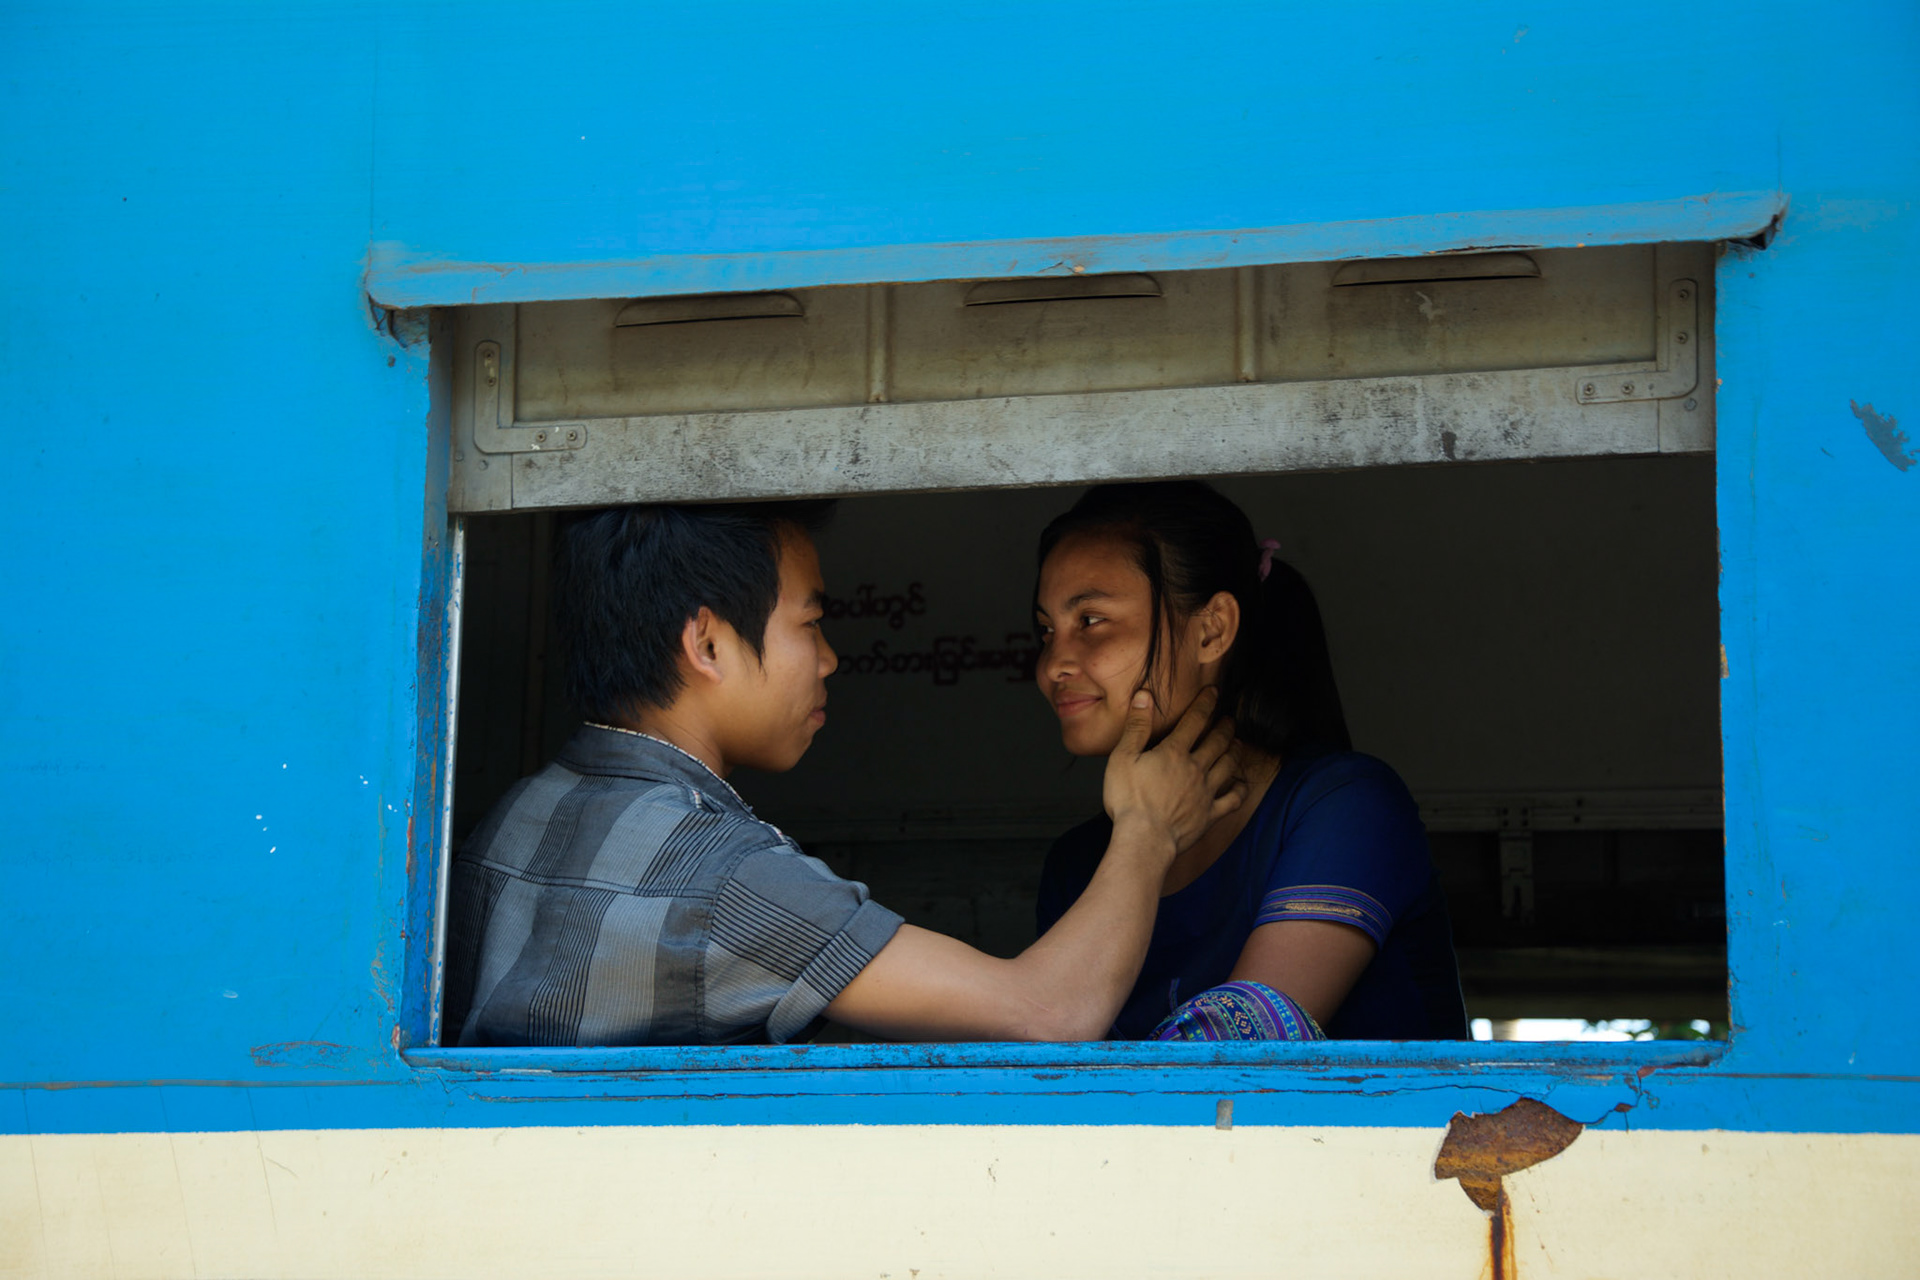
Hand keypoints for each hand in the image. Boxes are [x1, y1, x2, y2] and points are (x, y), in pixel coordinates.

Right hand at [1101, 686, 1246, 857]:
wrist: (1145, 839)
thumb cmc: (1129, 800)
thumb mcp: (1123, 758)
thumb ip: (1136, 726)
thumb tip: (1144, 696)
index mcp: (1174, 753)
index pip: (1195, 721)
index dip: (1206, 703)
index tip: (1214, 692)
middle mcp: (1195, 768)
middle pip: (1217, 741)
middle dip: (1225, 727)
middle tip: (1230, 719)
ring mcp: (1205, 792)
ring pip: (1228, 765)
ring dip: (1235, 751)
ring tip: (1238, 743)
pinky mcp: (1209, 814)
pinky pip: (1232, 800)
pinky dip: (1240, 790)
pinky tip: (1241, 784)